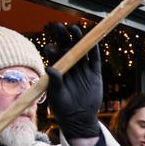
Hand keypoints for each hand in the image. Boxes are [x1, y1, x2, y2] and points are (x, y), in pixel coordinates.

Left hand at [42, 23, 102, 139]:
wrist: (79, 118)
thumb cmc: (63, 108)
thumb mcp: (57, 96)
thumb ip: (55, 82)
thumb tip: (49, 68)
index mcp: (58, 69)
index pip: (54, 54)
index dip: (52, 48)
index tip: (50, 47)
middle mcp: (70, 66)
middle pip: (66, 46)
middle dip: (62, 36)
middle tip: (58, 27)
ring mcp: (83, 69)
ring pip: (80, 49)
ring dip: (77, 38)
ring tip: (74, 29)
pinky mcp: (95, 73)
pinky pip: (94, 59)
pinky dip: (94, 49)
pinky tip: (92, 39)